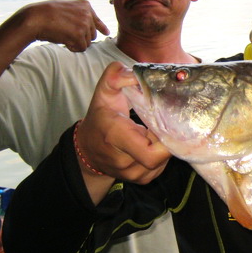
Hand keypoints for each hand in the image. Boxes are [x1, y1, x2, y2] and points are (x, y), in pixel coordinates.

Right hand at [13, 0, 108, 51]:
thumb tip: (97, 28)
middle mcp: (87, 14)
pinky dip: (73, 48)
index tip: (106, 33)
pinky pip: (81, 48)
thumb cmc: (46, 14)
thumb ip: (80, 15)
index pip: (97, 20)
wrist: (35, 17)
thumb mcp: (67, 9)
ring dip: (76, 43)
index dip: (101, 28)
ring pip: (87, 42)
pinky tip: (64, 41)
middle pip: (92, 34)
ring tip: (63, 35)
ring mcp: (84, 24)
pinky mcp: (79, 35)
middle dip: (81, 37)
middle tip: (66, 33)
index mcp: (85, 5)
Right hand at [75, 62, 170, 185]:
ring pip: (162, 163)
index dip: (161, 138)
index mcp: (115, 136)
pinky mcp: (140, 180)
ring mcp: (132, 174)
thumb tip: (135, 73)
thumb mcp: (104, 91)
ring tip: (152, 134)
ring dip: (162, 148)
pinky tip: (150, 144)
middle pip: (159, 157)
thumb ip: (116, 76)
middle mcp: (123, 161)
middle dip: (164, 142)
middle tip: (158, 127)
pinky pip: (160, 169)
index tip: (159, 123)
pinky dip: (160, 156)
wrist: (88, 149)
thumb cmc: (100, 117)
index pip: (150, 152)